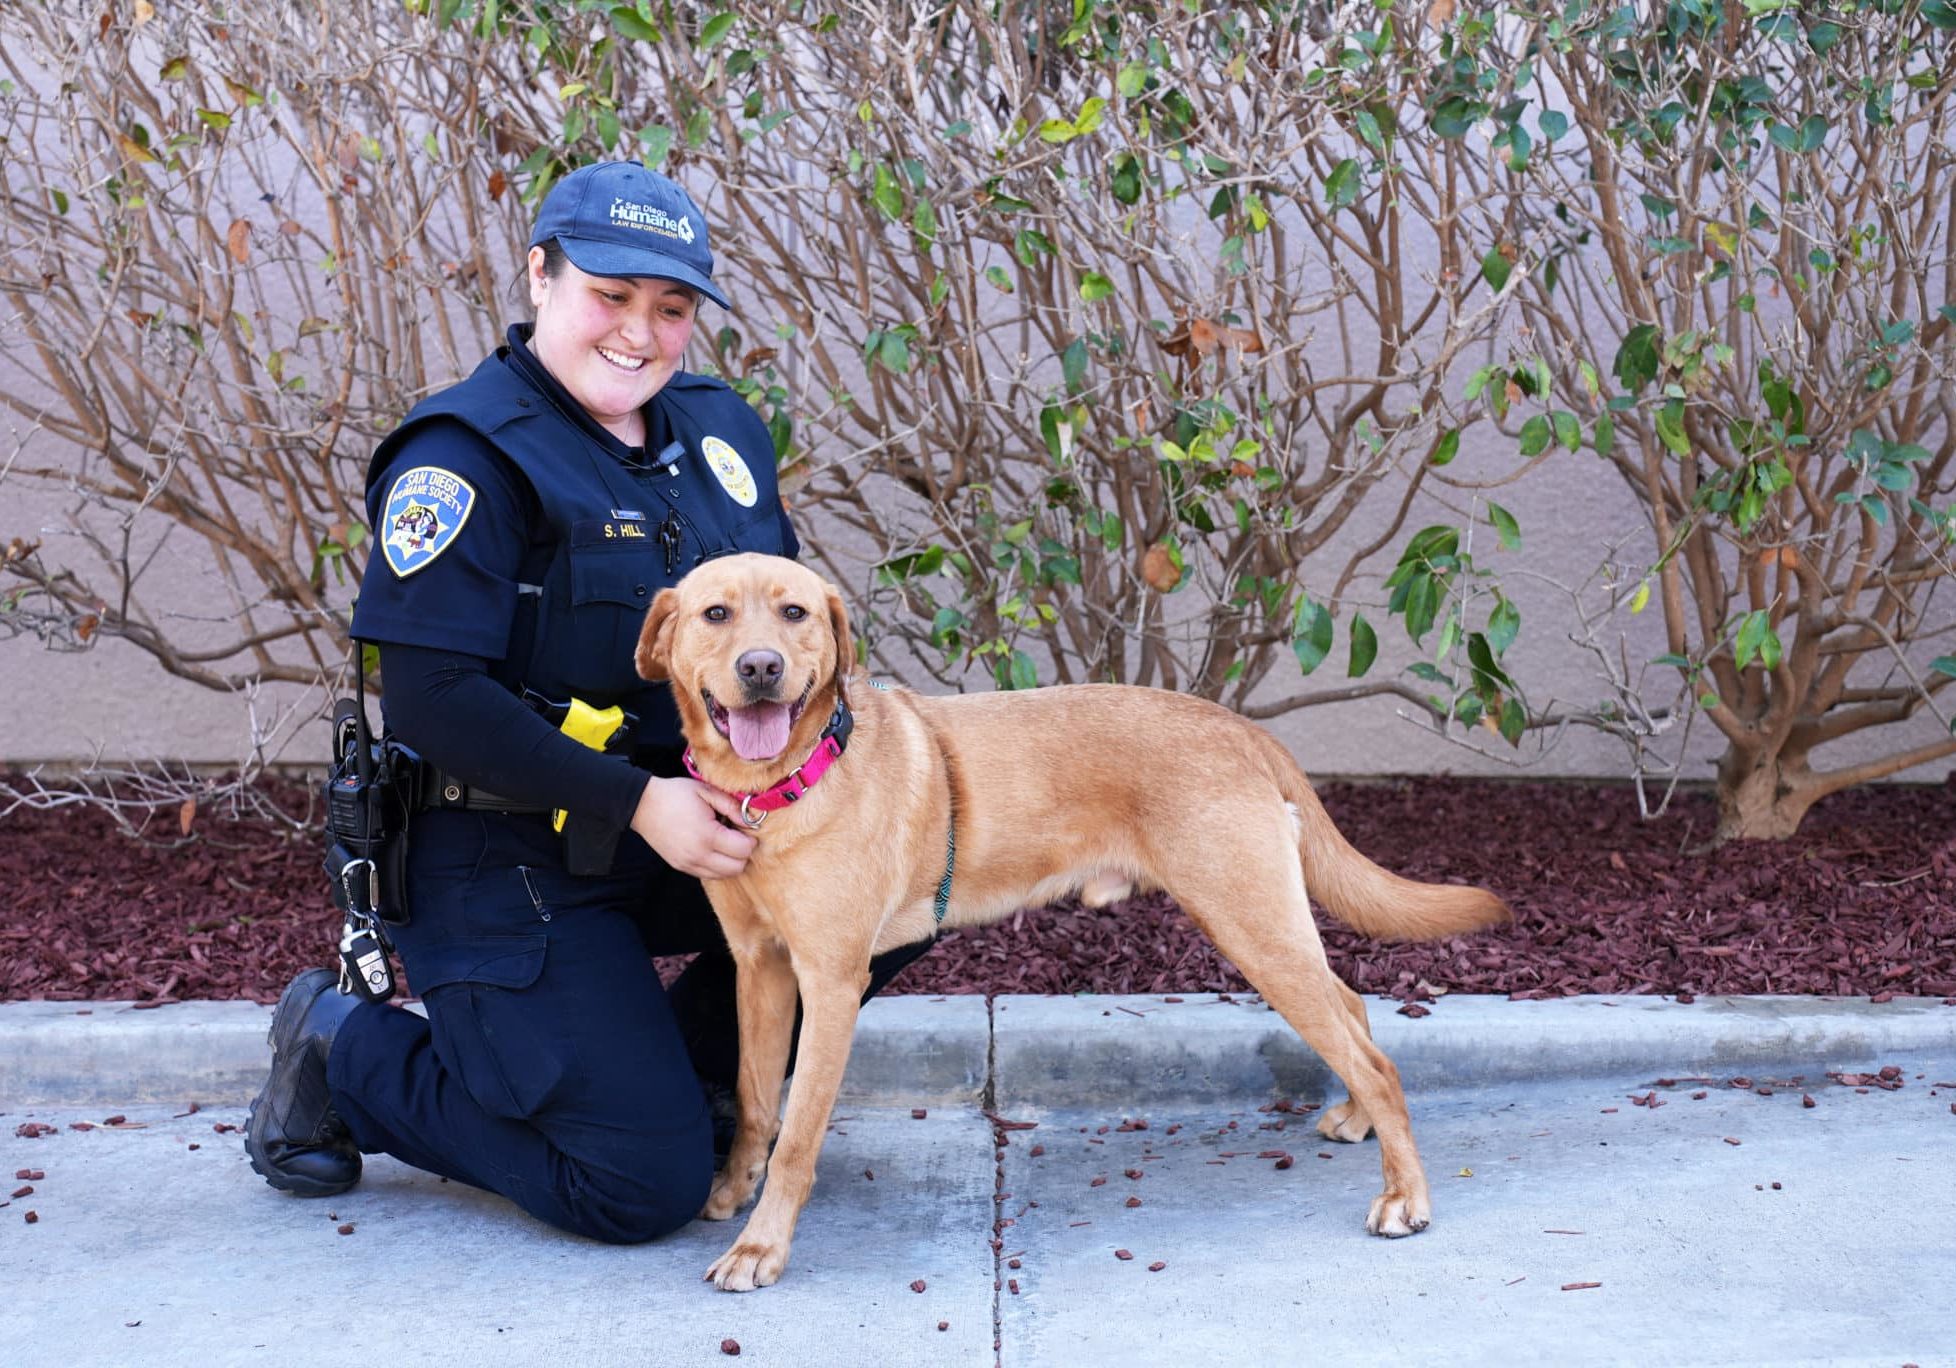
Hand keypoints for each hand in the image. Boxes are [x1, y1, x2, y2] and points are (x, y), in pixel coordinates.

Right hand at [630, 775, 757, 878]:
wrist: (643, 805)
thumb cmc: (676, 794)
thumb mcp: (706, 791)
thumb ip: (732, 806)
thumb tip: (751, 821)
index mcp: (707, 835)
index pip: (743, 850)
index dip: (750, 839)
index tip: (745, 828)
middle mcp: (698, 855)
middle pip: (737, 868)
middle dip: (743, 853)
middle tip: (738, 836)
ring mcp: (688, 864)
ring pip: (724, 875)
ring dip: (731, 862)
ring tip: (725, 842)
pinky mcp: (681, 867)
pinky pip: (708, 875)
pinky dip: (717, 866)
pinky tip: (713, 848)